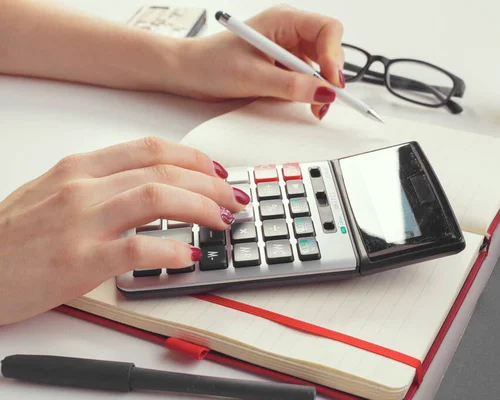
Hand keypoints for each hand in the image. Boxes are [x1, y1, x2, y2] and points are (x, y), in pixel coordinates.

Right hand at [0, 137, 248, 324]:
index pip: (151, 148)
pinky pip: (138, 247)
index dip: (193, 157)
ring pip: (157, 196)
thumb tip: (155, 189)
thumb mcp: (54, 193)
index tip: (216, 172)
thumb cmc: (13, 236)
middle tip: (232, 199)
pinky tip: (187, 256)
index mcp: (79, 168)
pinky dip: (171, 249)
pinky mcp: (79, 260)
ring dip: (200, 207)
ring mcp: (80, 221)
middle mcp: (82, 186)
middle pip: (163, 169)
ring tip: (220, 221)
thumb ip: (101, 185)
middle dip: (209, 183)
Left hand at [168, 5, 344, 119]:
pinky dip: (310, 93)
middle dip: (330, 75)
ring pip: (320, 67)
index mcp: (284, 20)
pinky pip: (306, 79)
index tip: (331, 81)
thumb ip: (291, 86)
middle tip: (326, 99)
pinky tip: (306, 103)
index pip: (327, 29)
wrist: (188, 74)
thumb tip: (325, 92)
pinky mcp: (283, 68)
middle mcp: (289, 32)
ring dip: (321, 87)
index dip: (334, 55)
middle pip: (328, 49)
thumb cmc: (210, 64)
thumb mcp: (253, 77)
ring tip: (315, 106)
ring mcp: (287, 51)